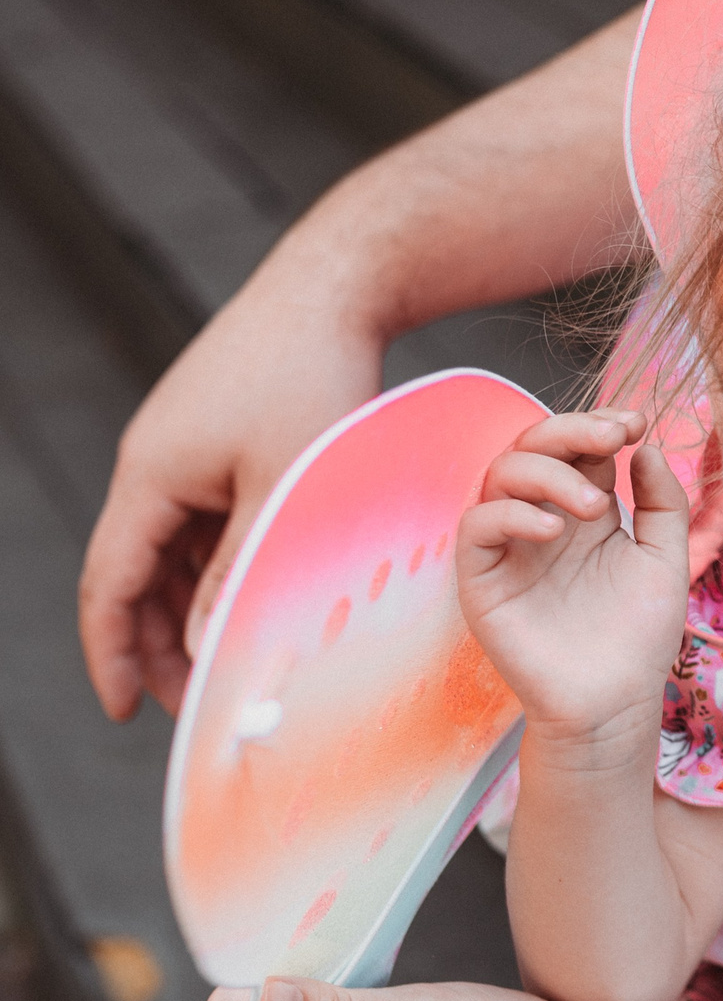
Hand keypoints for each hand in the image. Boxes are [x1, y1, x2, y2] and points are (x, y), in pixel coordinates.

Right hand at [79, 290, 381, 720]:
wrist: (335, 287)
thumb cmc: (314, 377)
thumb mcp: (282, 486)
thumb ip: (241, 568)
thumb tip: (205, 642)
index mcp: (151, 477)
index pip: (110, 586)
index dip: (112, 653)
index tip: (126, 712)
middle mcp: (155, 464)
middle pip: (136, 575)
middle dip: (156, 642)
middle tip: (195, 703)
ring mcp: (186, 449)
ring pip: (173, 550)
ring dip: (191, 605)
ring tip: (227, 660)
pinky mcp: (221, 438)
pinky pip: (206, 517)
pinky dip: (219, 562)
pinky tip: (254, 596)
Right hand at [457, 411, 689, 743]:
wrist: (615, 703)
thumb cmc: (639, 636)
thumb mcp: (665, 559)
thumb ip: (662, 503)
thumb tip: (647, 448)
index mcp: (586, 511)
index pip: (579, 448)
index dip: (601, 425)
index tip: (636, 423)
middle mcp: (544, 520)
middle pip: (535, 447)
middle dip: (572, 430)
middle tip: (613, 436)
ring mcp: (510, 548)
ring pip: (502, 475)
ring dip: (549, 473)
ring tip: (595, 507)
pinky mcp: (481, 580)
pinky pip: (477, 527)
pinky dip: (512, 515)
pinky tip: (556, 529)